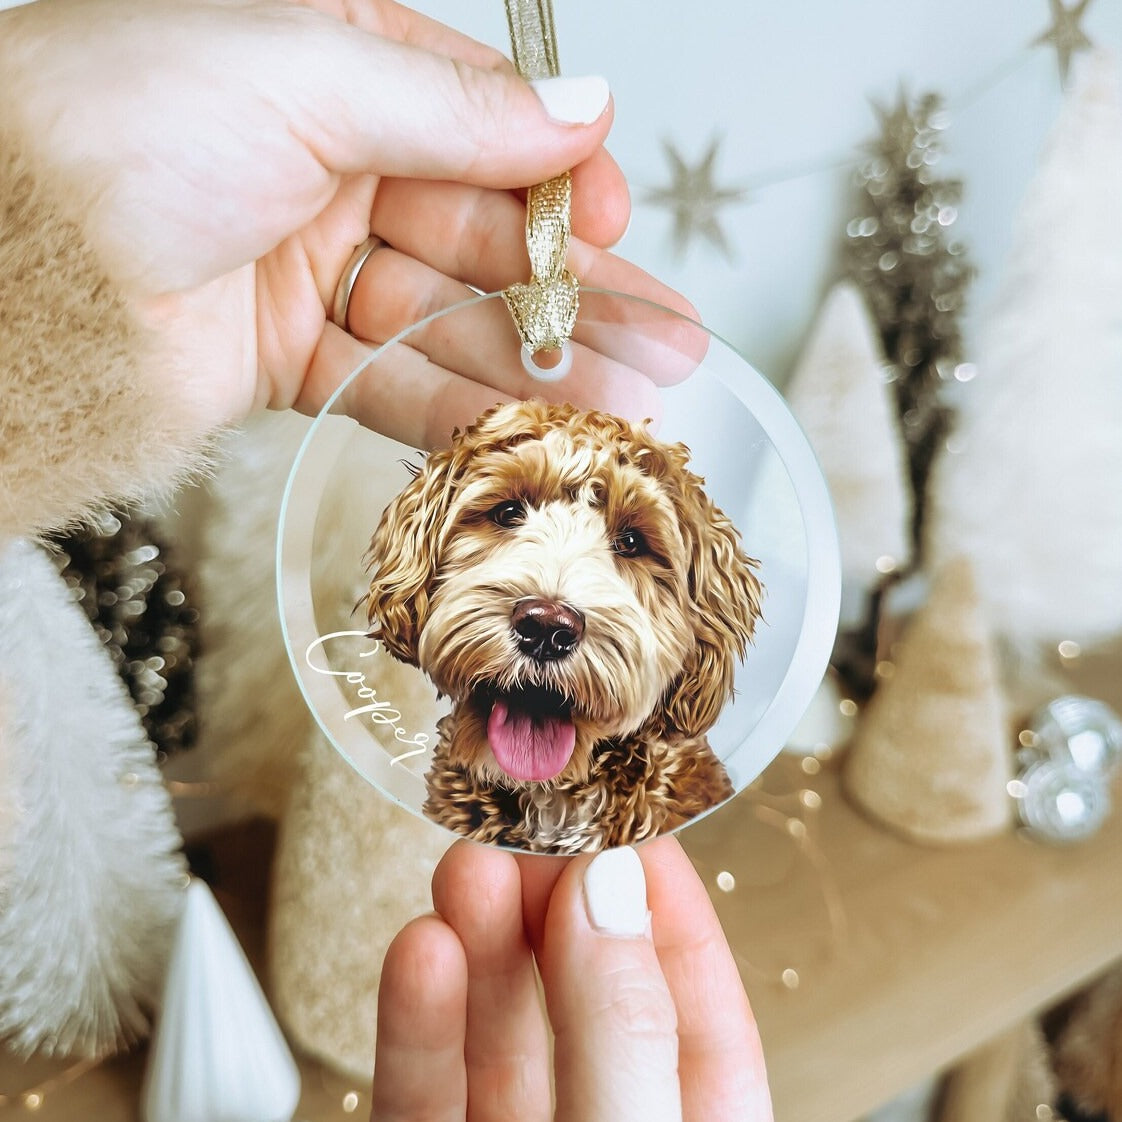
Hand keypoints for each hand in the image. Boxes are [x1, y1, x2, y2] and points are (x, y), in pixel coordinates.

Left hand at [2, 0, 695, 448]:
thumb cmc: (117, 130)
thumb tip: (583, 108)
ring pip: (454, 321)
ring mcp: (313, 269)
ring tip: (629, 405)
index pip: (480, 122)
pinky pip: (397, 383)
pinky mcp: (290, 359)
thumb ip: (456, 109)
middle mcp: (328, 167)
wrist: (7, 274)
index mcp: (331, 68)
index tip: (615, 219)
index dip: (559, 176)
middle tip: (666, 336)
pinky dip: (465, 408)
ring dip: (541, 367)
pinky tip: (535, 429)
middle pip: (484, 234)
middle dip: (578, 292)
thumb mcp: (306, 77)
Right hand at [373, 837, 771, 1121]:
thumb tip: (610, 884)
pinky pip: (425, 1092)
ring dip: (481, 945)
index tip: (627, 821)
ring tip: (469, 864)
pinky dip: (419, 1021)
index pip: (702, 1013)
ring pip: (502, 1038)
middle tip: (530, 827)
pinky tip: (421, 949)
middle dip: (557, 906)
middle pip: (589, 1005)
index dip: (666, 908)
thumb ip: (621, 1028)